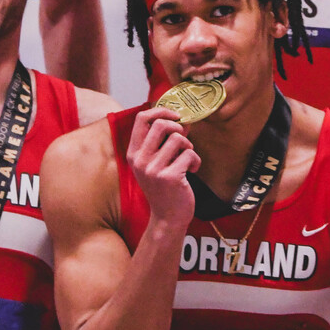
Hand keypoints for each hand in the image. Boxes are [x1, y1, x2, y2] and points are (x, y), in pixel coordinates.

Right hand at [127, 104, 198, 232]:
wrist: (167, 218)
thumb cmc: (163, 188)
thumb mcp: (153, 164)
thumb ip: (160, 143)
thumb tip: (179, 120)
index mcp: (134, 154)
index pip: (141, 119)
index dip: (160, 111)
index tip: (174, 116)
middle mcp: (140, 160)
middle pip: (161, 124)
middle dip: (178, 129)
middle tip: (183, 141)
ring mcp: (154, 169)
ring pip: (178, 139)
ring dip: (189, 147)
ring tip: (187, 160)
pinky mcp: (170, 177)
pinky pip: (190, 155)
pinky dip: (196, 161)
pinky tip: (192, 171)